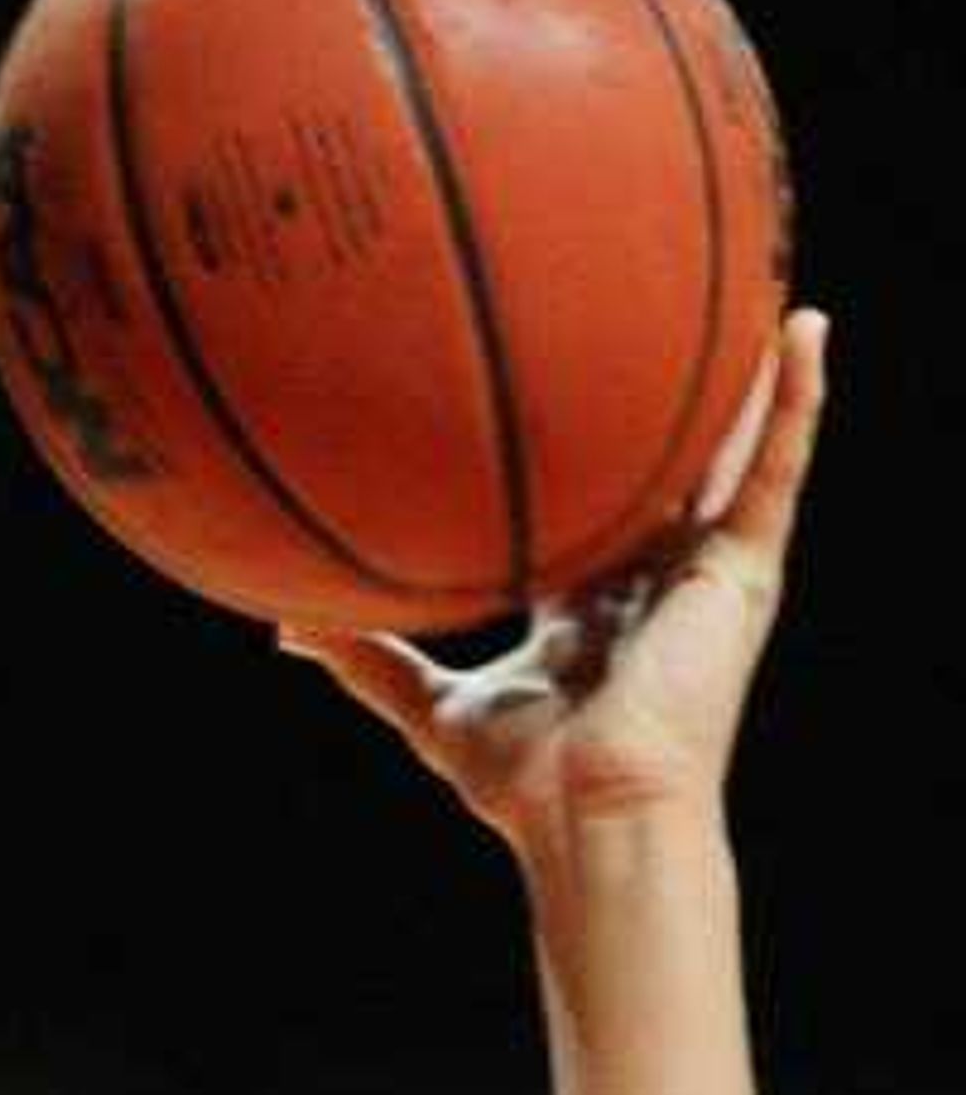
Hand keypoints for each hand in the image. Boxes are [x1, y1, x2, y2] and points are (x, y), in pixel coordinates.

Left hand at [283, 306, 826, 850]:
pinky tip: (809, 326)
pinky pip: (779, 467)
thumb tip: (285, 631)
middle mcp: (654, 578)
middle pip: (666, 466)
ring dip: (748, 372)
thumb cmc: (526, 784)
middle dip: (668, 397)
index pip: (591, 509)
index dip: (581, 455)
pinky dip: (798, 398)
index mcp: (592, 605)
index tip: (556, 386)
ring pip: (735, 449)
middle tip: (658, 307)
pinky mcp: (747, 571)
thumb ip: (368, 661)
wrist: (593, 813)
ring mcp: (707, 571)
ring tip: (761, 280)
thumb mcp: (434, 710)